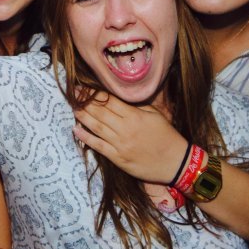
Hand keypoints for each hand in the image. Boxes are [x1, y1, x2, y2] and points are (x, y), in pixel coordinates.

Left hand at [73, 95, 187, 184]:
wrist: (175, 162)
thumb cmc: (167, 136)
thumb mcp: (155, 115)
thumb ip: (137, 106)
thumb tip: (120, 98)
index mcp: (134, 116)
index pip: (110, 101)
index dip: (95, 93)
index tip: (84, 86)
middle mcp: (125, 129)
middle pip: (100, 112)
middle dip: (85, 102)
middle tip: (73, 94)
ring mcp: (120, 144)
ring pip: (97, 127)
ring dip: (83, 117)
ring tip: (73, 108)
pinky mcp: (118, 158)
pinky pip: (99, 146)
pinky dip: (86, 138)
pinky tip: (76, 130)